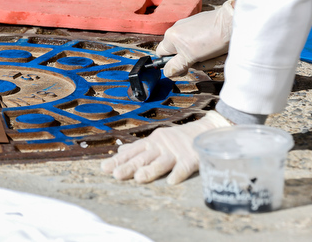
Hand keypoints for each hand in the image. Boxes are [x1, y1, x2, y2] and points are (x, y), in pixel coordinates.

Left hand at [101, 112, 231, 183]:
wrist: (206, 129)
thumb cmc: (177, 138)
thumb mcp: (156, 140)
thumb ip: (139, 148)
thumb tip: (120, 151)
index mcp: (152, 142)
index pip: (133, 151)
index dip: (119, 160)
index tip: (104, 168)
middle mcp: (161, 146)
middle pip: (144, 157)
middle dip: (130, 166)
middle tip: (116, 175)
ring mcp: (177, 152)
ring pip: (162, 162)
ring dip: (151, 169)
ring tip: (140, 178)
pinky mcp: (192, 158)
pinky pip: (185, 166)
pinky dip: (179, 173)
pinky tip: (172, 181)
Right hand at [156, 0, 234, 77]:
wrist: (232, 22)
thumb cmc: (211, 39)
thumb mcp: (191, 58)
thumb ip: (176, 66)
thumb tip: (167, 73)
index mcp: (170, 36)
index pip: (161, 54)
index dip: (170, 64)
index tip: (183, 69)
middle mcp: (177, 29)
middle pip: (178, 54)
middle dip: (191, 61)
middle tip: (203, 61)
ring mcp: (189, 25)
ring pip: (191, 50)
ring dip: (202, 57)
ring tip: (213, 55)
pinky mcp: (201, 24)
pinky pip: (200, 42)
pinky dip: (208, 48)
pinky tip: (217, 48)